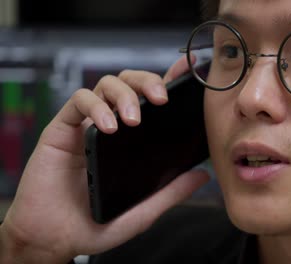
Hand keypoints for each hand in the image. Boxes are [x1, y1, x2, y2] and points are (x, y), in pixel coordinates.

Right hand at [0, 57, 209, 262]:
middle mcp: (112, 125)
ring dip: (124, 95)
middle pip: (130, 83)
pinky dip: (96, 107)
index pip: (152, 102)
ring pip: (107, 84)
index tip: (186, 70)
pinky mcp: (62, 128)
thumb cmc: (96, 224)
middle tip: (161, 99)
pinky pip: (79, 101)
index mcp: (132, 141)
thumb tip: (204, 175)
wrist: (55, 238)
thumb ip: (172, 192)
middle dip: (148, 82)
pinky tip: (108, 127)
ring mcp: (87, 125)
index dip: (168, 81)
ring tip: (134, 120)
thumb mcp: (143, 210)